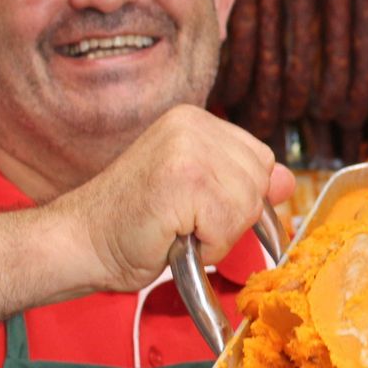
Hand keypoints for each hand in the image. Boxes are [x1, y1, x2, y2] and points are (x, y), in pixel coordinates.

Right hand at [45, 105, 293, 295]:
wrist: (79, 242)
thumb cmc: (132, 224)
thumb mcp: (198, 196)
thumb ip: (241, 183)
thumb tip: (288, 180)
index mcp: (197, 121)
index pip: (261, 160)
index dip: (241, 196)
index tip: (202, 209)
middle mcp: (194, 125)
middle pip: (260, 181)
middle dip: (232, 216)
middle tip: (186, 222)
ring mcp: (188, 149)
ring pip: (247, 205)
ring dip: (219, 234)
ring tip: (178, 229)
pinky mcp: (184, 179)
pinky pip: (229, 225)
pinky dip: (208, 246)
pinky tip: (173, 237)